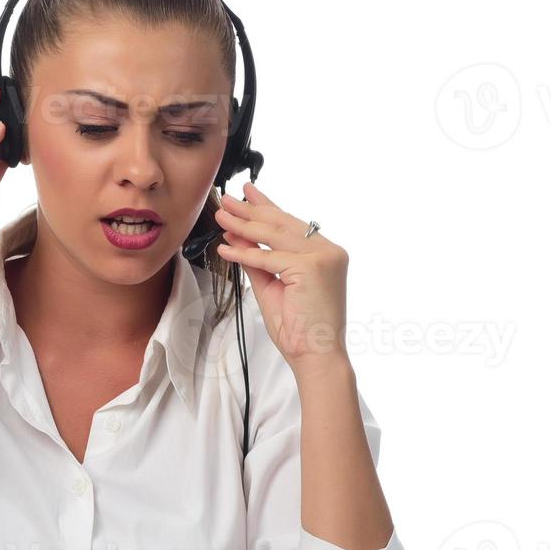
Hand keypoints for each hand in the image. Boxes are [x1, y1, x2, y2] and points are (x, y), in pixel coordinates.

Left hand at [214, 181, 351, 375]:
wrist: (316, 355)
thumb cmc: (299, 328)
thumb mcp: (272, 287)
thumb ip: (258, 261)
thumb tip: (237, 236)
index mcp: (326, 253)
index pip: (291, 224)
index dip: (267, 207)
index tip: (247, 194)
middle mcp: (329, 251)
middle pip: (282, 224)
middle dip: (251, 210)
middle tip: (226, 200)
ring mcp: (323, 257)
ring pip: (274, 236)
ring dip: (244, 225)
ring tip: (222, 215)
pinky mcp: (311, 267)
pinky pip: (269, 257)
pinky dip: (244, 252)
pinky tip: (226, 247)